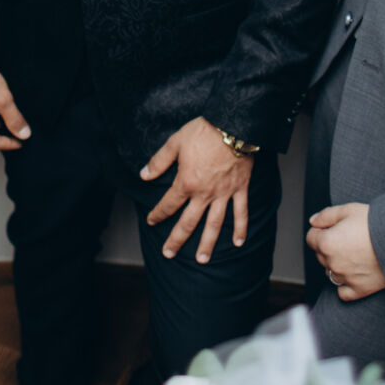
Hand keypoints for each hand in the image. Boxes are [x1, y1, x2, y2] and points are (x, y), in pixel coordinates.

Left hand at [141, 117, 253, 262]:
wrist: (233, 125)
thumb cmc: (203, 132)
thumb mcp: (175, 142)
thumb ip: (159, 162)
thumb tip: (143, 175)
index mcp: (186, 182)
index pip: (168, 204)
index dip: (158, 214)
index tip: (151, 221)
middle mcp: (204, 194)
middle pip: (189, 222)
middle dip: (177, 239)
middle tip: (169, 254)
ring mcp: (223, 194)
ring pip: (214, 224)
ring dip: (207, 243)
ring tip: (202, 259)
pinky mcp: (240, 189)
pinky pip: (241, 213)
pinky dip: (241, 228)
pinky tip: (239, 243)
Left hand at [306, 202, 384, 299]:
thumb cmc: (376, 223)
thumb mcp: (349, 210)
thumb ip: (326, 216)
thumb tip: (313, 222)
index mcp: (327, 243)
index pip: (311, 238)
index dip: (321, 230)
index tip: (334, 228)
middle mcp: (332, 263)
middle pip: (320, 255)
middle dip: (328, 246)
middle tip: (348, 238)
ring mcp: (345, 278)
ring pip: (330, 273)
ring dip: (336, 264)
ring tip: (355, 254)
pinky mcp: (359, 290)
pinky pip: (343, 292)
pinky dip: (345, 284)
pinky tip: (354, 273)